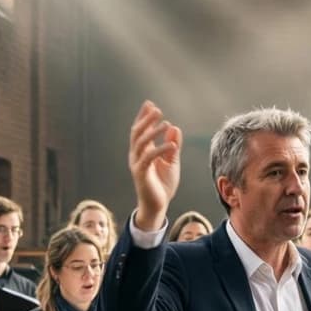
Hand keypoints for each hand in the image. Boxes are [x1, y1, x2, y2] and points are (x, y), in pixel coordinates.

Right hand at [129, 101, 181, 231]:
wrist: (157, 206)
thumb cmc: (162, 184)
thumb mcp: (171, 162)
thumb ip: (172, 146)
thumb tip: (174, 128)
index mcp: (142, 151)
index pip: (141, 130)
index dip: (143, 117)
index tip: (149, 104)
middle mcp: (136, 155)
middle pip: (137, 133)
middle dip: (146, 120)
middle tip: (156, 110)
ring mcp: (137, 164)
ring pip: (141, 143)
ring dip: (153, 131)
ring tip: (165, 123)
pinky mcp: (141, 174)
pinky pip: (148, 158)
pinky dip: (160, 149)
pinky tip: (171, 145)